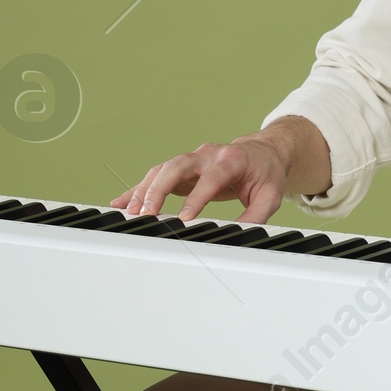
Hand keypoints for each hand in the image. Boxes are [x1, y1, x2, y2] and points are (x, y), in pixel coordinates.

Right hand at [114, 132, 291, 222]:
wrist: (262, 153)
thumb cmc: (265, 174)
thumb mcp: (269, 197)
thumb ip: (255, 217)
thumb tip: (239, 237)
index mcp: (232, 160)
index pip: (211, 177)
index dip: (196, 197)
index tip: (184, 218)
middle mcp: (208, 155)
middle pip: (177, 167)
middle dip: (159, 189)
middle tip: (147, 213)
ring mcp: (193, 159)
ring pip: (162, 170)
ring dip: (144, 190)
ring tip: (131, 212)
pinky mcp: (182, 168)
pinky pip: (156, 176)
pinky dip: (138, 189)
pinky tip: (121, 202)